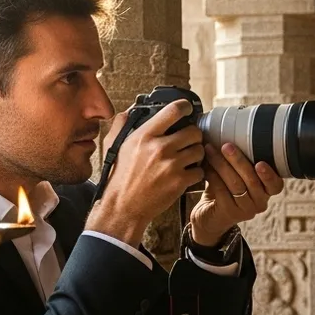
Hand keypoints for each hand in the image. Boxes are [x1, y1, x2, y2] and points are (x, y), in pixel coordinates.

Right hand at [87, 100, 204, 245]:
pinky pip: (200, 171)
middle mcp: (160, 148)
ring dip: (196, 154)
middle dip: (193, 136)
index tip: (187, 108)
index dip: (184, 107)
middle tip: (188, 141)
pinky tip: (186, 174)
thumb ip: (122, 126)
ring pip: (200, 151)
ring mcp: (171, 165)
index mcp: (144, 136)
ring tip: (187, 158)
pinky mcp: (180, 182)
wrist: (123, 207)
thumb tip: (128, 112)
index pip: (173, 111)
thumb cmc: (119, 177)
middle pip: (194, 131)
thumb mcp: (114, 146)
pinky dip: (196, 173)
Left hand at [188, 142, 284, 245]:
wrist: (209, 216)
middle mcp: (260, 202)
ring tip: (210, 150)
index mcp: (266, 191)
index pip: (276, 185)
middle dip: (238, 160)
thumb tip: (230, 130)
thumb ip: (239, 162)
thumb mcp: (237, 175)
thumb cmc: (225, 190)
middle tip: (226, 145)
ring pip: (236, 184)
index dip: (270, 175)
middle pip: (252, 180)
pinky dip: (213, 176)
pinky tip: (205, 166)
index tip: (260, 163)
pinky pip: (221, 191)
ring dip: (222, 165)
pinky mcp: (229, 213)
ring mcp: (245, 210)